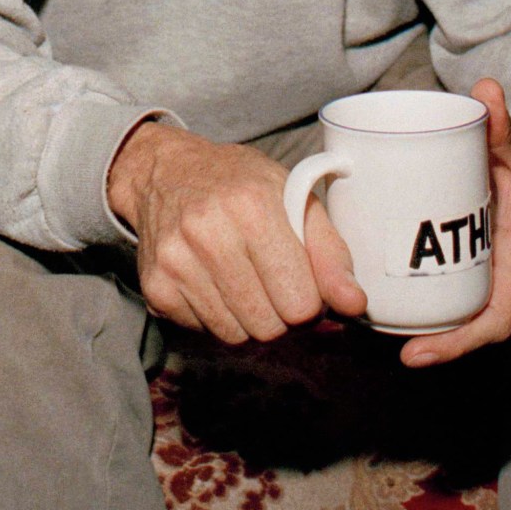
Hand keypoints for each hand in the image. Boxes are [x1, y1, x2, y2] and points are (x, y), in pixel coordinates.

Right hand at [107, 120, 366, 342]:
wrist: (167, 172)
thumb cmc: (241, 185)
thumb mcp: (295, 199)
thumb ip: (331, 253)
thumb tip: (355, 306)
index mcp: (253, 206)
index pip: (301, 302)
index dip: (311, 300)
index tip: (301, 280)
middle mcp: (208, 232)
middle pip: (270, 326)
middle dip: (280, 313)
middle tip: (273, 283)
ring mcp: (176, 262)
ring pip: (237, 336)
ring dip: (248, 318)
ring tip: (243, 280)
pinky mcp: (155, 286)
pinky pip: (204, 332)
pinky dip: (216, 316)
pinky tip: (213, 282)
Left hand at [398, 78, 510, 366]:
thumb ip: (502, 121)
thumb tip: (484, 93)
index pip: (497, 317)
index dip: (459, 342)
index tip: (416, 354)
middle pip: (471, 324)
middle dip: (430, 342)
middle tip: (376, 339)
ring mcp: (497, 270)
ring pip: (463, 311)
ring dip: (426, 326)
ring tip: (375, 327)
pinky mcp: (484, 260)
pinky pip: (459, 290)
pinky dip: (430, 299)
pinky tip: (392, 295)